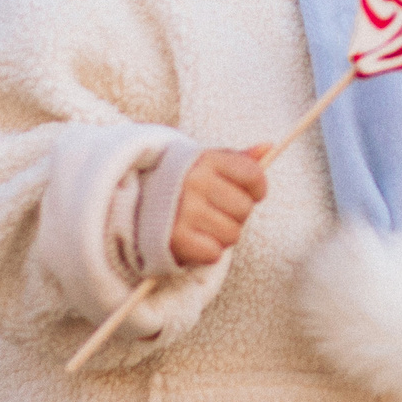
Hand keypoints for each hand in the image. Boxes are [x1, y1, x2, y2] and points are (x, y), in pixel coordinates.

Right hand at [169, 147, 267, 266]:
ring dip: (223, 235)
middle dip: (236, 214)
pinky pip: (214, 254)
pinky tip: (195, 239)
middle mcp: (195, 183)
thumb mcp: (207, 163)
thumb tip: (268, 148)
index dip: (258, 187)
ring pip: (232, 234)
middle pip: (245, 208)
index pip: (253, 174)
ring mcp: (185, 211)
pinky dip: (208, 251)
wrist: (134, 202)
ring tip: (205, 225)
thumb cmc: (181, 181)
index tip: (251, 192)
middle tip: (217, 210)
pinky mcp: (175, 239)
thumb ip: (239, 159)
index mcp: (206, 160)